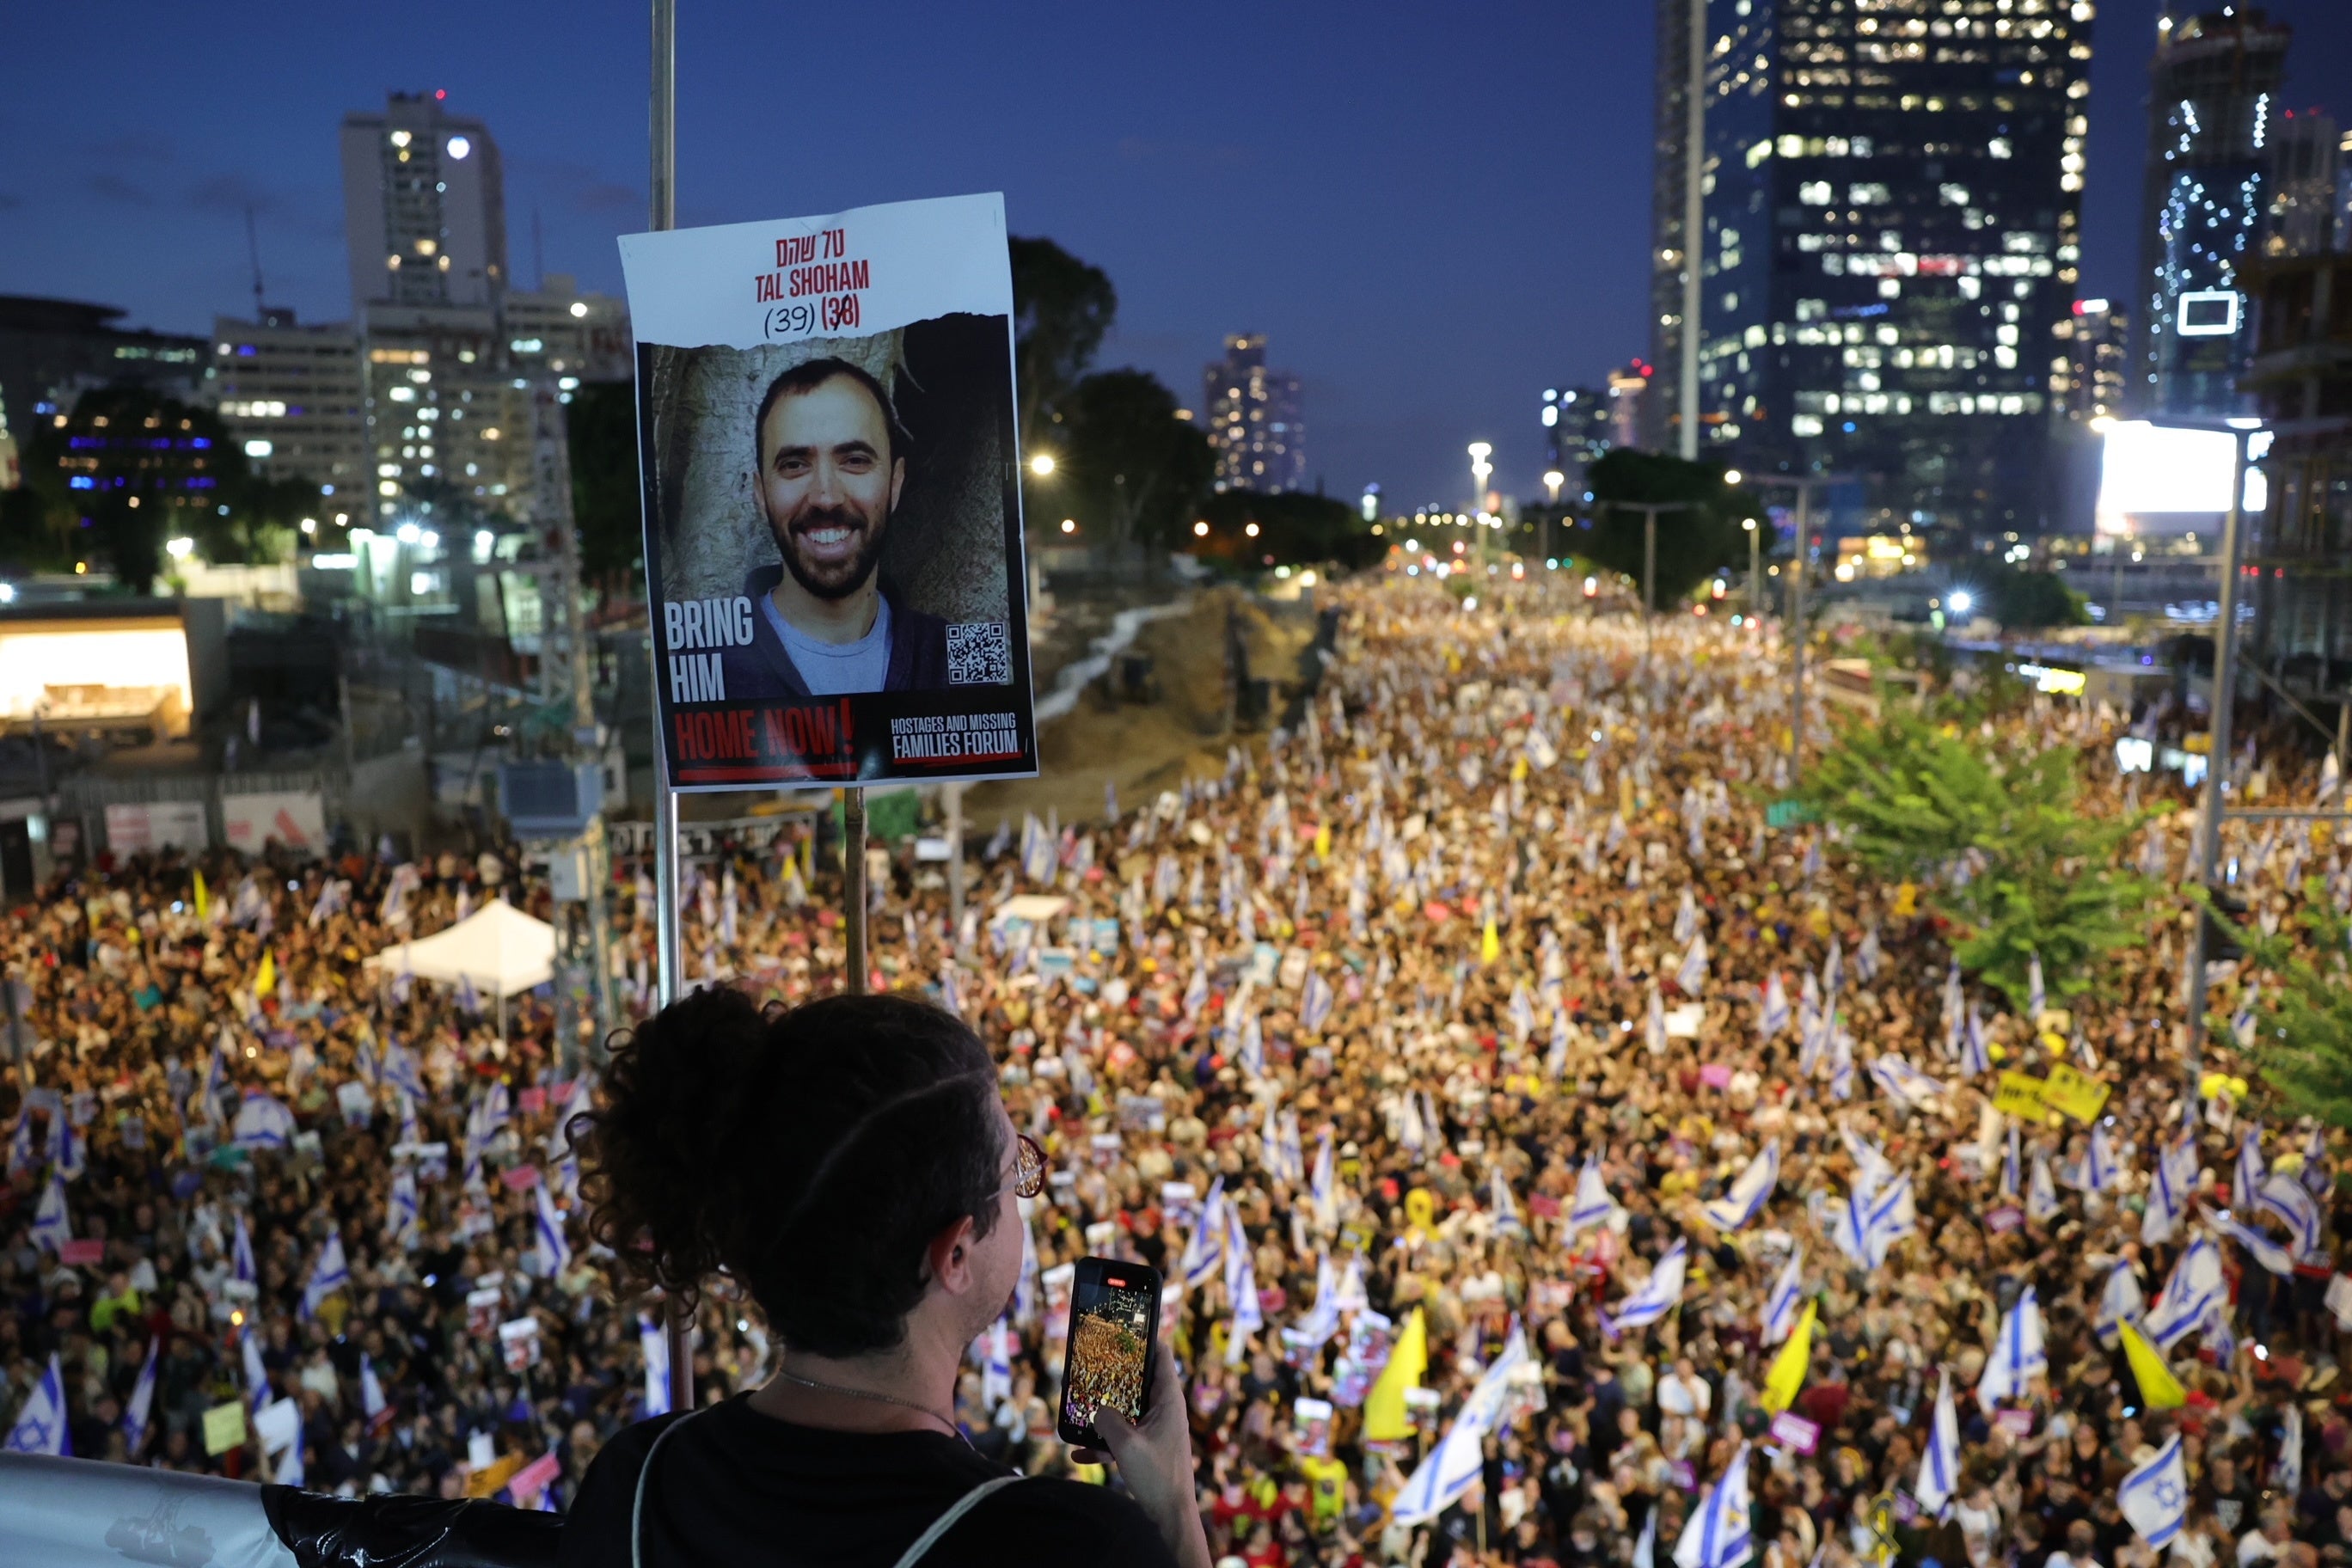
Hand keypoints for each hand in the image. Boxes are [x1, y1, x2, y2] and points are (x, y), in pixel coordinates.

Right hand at [1072, 1335, 1210, 1567]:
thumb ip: (1107, 1420)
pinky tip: (1079, 1451)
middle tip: (1092, 1365)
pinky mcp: (1147, 1449)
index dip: (1144, 1339)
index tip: (1123, 1328)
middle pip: (1137, 1381)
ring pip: (1126, 1410)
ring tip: (1080, 1409)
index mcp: (1168, 1400)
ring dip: (1105, 1412)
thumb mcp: (1126, 1444)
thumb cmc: (1158, 1476)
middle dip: (1114, 1376)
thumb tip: (1097, 1410)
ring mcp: (1155, 1430)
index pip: (1161, 1356)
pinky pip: (1122, 1437)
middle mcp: (1164, 1410)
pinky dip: (1103, 1442)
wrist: (1170, 1516)